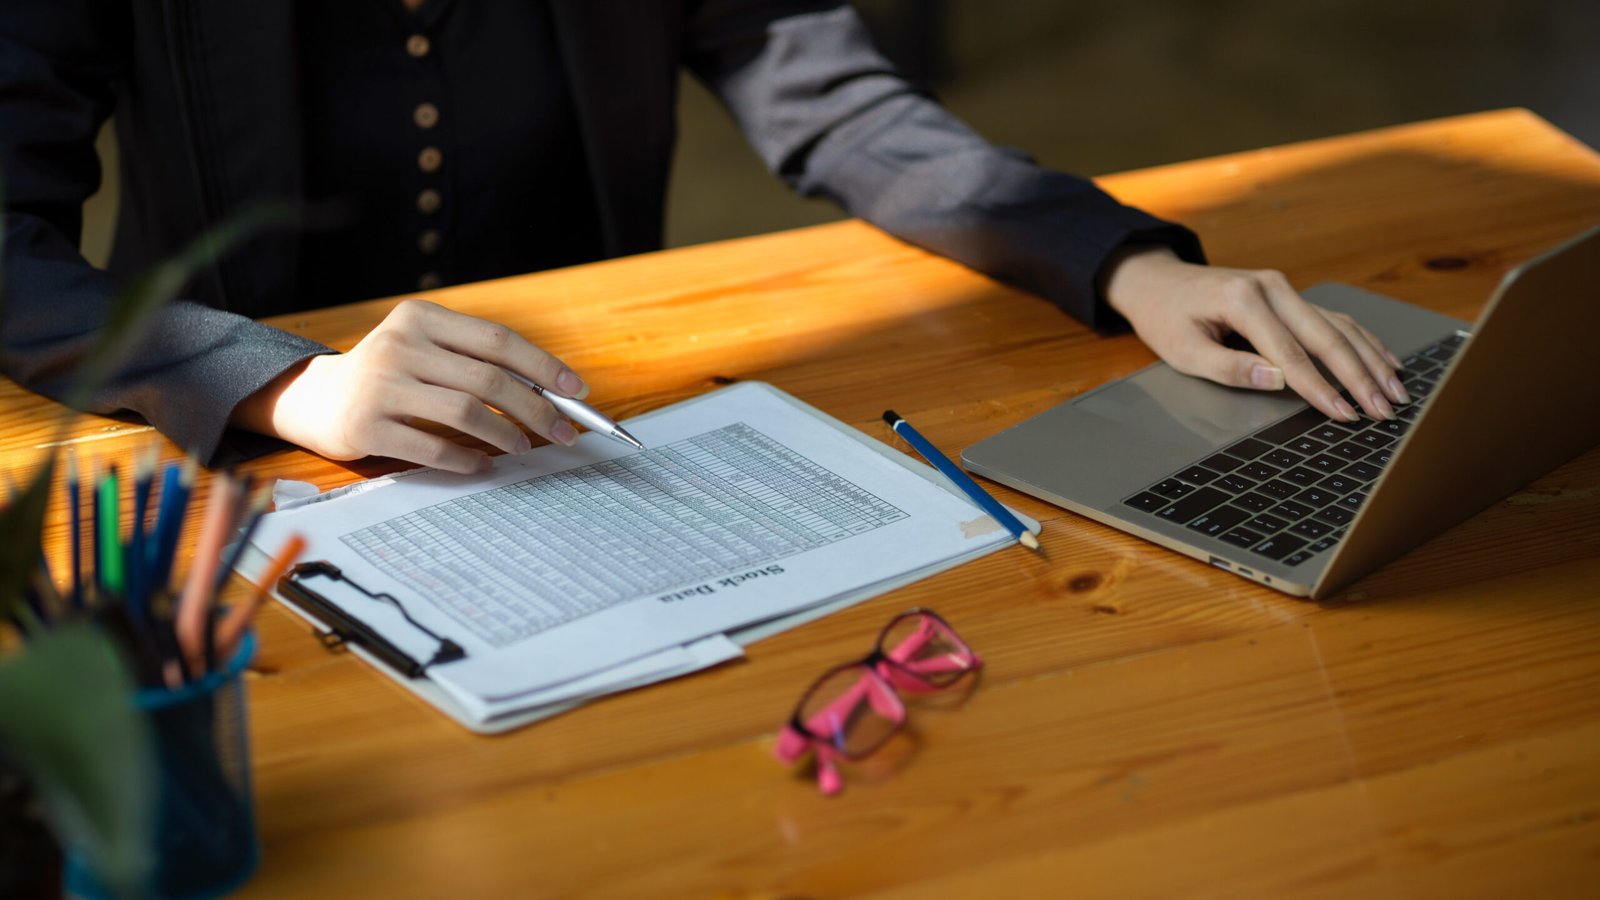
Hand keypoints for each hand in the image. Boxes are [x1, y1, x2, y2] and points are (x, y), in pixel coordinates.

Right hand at [234, 299, 586, 472]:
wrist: (316, 400)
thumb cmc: (388, 376)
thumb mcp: (423, 348)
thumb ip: (473, 360)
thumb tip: (550, 391)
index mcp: (421, 318)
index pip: (497, 340)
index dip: (544, 366)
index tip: (576, 392)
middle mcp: (399, 345)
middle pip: (489, 378)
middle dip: (537, 409)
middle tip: (563, 432)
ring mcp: (381, 385)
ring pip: (466, 412)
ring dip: (507, 435)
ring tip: (524, 447)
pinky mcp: (367, 426)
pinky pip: (434, 446)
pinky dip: (467, 459)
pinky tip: (482, 465)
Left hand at [1101, 246, 1409, 421]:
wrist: (1157, 282)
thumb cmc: (1166, 318)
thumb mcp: (1183, 350)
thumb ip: (1229, 367)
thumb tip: (1278, 380)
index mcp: (1244, 300)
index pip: (1291, 353)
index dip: (1320, 388)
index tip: (1345, 414)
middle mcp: (1272, 288)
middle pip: (1327, 336)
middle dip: (1360, 376)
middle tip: (1384, 410)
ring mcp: (1283, 288)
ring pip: (1338, 326)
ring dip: (1370, 360)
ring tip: (1396, 392)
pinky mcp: (1289, 295)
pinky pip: (1333, 319)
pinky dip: (1362, 341)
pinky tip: (1385, 361)